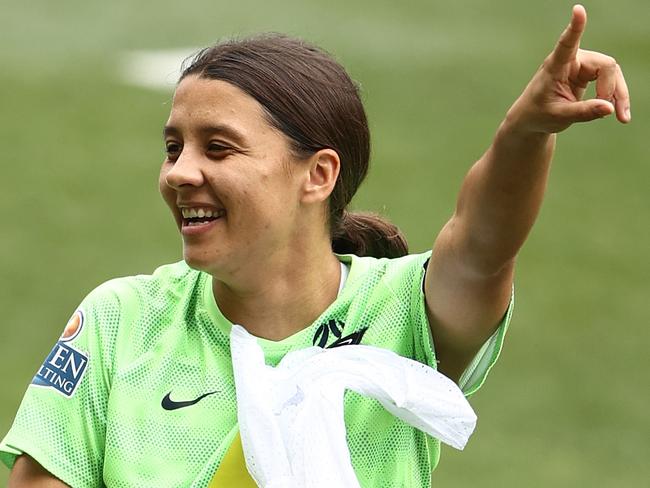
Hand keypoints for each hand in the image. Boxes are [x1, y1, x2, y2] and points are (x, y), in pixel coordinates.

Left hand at [507, 4, 630, 133]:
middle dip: (611, 89)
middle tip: (611, 114)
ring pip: (612, 72)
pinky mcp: (589, 73)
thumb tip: (609, 108)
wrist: (533, 118)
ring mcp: (582, 65)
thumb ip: (583, 112)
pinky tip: (619, 114)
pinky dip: (616, 96)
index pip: (566, 44)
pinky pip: (611, 80)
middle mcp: (571, 60)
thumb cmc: (539, 115)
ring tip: (622, 117)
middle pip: (605, 65)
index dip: (575, 27)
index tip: (578, 10)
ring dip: (618, 94)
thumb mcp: (559, 117)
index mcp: (555, 66)